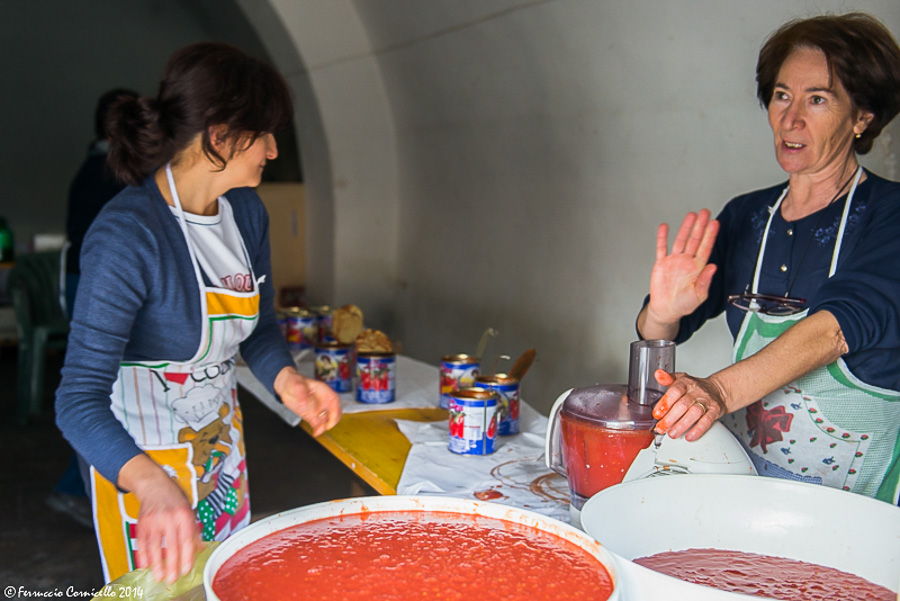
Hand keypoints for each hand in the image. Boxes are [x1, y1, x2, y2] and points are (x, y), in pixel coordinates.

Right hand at [121, 455, 198, 583]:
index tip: (185, 570)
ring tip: (158, 577)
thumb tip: (200, 550)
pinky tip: (145, 566)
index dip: (186, 556)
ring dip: (155, 563)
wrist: (154, 484)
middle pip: (171, 544)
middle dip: (171, 564)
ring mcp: (154, 520)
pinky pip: (142, 542)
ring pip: (154, 545)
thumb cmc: (174, 499)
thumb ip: (194, 531)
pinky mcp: (142, 522)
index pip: (186, 539)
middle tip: (171, 579)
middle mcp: (169, 517)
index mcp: (184, 515)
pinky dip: (143, 555)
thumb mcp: (189, 511)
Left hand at [275, 367, 341, 435]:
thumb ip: (300, 393)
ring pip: (326, 419)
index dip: (336, 408)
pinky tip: (315, 433)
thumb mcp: (296, 384)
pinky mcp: (311, 416)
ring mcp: (317, 409)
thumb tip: (304, 405)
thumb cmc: (293, 382)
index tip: (333, 416)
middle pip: (334, 411)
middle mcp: (322, 401)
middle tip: (327, 426)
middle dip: (333, 420)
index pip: (334, 399)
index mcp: (323, 390)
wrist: (285, 387)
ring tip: (318, 431)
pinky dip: (318, 429)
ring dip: (324, 426)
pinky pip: (317, 424)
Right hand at [646, 210, 719, 327]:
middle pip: (695, 239)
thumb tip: (713, 267)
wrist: (666, 310)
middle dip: (700, 225)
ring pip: (681, 240)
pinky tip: (665, 227)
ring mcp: (674, 261)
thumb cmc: (684, 304)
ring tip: (691, 215)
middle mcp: (687, 261)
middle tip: (705, 212)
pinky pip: (662, 248)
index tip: (714, 223)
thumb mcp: (699, 295)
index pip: (706, 247)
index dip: (710, 235)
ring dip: (686, 227)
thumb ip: (705, 281)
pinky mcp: (661, 264)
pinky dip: (662, 237)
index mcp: (698, 268)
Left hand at [652, 369, 727, 441]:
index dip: (665, 403)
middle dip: (670, 418)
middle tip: (661, 428)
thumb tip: (658, 374)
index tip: (657, 414)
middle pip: (683, 405)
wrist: (717, 390)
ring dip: (682, 425)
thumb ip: (667, 379)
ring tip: (672, 434)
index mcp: (685, 382)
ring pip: (694, 413)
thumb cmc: (694, 388)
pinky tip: (689, 436)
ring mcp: (706, 401)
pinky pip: (707, 421)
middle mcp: (696, 391)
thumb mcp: (680, 379)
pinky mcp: (715, 410)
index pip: (675, 391)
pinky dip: (698, 430)